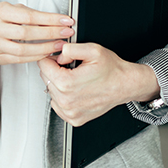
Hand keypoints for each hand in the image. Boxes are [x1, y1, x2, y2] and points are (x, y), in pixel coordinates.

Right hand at [0, 2, 71, 64]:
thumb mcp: (7, 8)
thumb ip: (28, 13)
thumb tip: (54, 19)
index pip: (29, 16)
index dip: (50, 19)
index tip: (65, 20)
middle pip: (28, 33)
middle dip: (51, 33)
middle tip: (66, 33)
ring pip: (24, 49)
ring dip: (46, 48)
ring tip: (59, 45)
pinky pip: (20, 59)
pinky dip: (36, 57)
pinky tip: (46, 53)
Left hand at [39, 42, 159, 126]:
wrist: (125, 85)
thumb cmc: (111, 69)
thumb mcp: (92, 50)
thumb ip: (70, 49)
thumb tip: (58, 55)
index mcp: (67, 83)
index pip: (42, 65)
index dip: (52, 58)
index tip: (62, 59)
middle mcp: (66, 100)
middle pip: (45, 78)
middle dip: (55, 70)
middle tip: (73, 68)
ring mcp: (69, 112)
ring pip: (51, 91)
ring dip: (59, 84)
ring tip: (77, 79)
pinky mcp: (74, 118)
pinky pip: (57, 104)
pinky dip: (64, 96)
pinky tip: (77, 91)